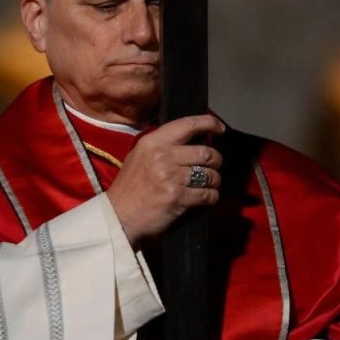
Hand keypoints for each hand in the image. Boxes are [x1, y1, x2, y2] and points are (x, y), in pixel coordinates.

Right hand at [106, 114, 224, 244]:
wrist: (119, 215)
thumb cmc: (130, 187)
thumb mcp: (139, 155)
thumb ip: (163, 145)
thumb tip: (193, 139)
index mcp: (153, 142)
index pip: (188, 124)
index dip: (209, 123)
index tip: (220, 129)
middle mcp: (163, 156)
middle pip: (206, 152)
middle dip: (216, 160)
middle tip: (213, 166)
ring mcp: (171, 177)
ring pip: (210, 174)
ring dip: (214, 180)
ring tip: (210, 184)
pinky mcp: (178, 198)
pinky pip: (207, 194)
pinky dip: (211, 197)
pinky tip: (206, 198)